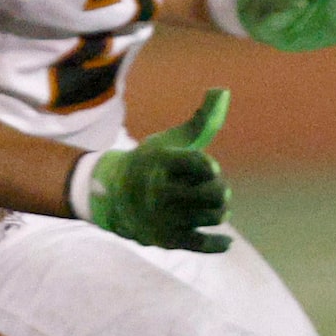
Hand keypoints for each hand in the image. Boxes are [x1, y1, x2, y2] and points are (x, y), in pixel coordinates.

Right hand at [87, 88, 231, 252]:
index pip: (196, 163)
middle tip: (216, 187)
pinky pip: (198, 245)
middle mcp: (158, 190)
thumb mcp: (170, 140)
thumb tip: (223, 91)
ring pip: (210, 216)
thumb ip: (201, 120)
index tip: (211, 167)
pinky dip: (216, 245)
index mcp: (160, 162)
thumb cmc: (150, 162)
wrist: (109, 194)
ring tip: (216, 206)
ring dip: (220, 210)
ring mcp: (161, 216)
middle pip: (211, 192)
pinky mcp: (163, 238)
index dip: (208, 166)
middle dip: (219, 188)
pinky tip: (226, 242)